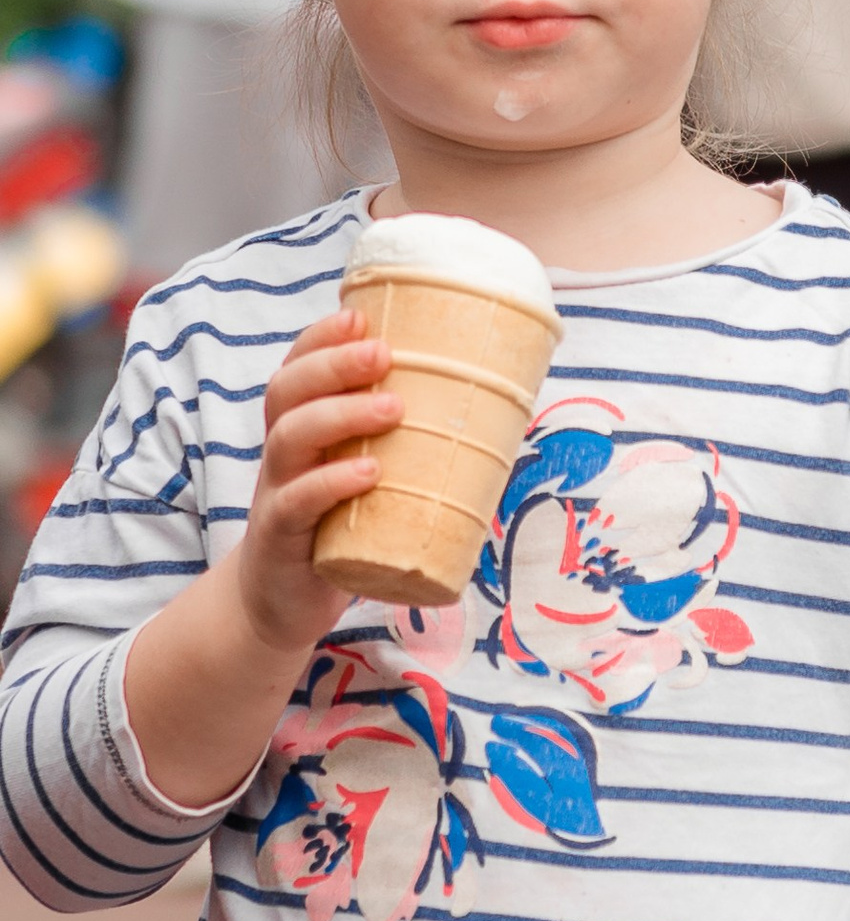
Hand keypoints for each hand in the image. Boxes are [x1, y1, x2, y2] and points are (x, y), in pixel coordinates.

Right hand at [123, 310, 404, 812]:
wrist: (282, 604)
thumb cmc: (339, 529)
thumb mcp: (368, 479)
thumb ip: (410, 446)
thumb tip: (503, 413)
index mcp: (300, 430)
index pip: (297, 369)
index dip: (320, 339)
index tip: (360, 316)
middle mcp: (281, 453)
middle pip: (288, 392)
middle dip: (333, 364)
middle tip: (384, 354)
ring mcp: (275, 494)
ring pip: (289, 439)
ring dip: (341, 416)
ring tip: (392, 407)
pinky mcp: (280, 539)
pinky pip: (296, 503)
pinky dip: (330, 484)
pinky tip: (367, 474)